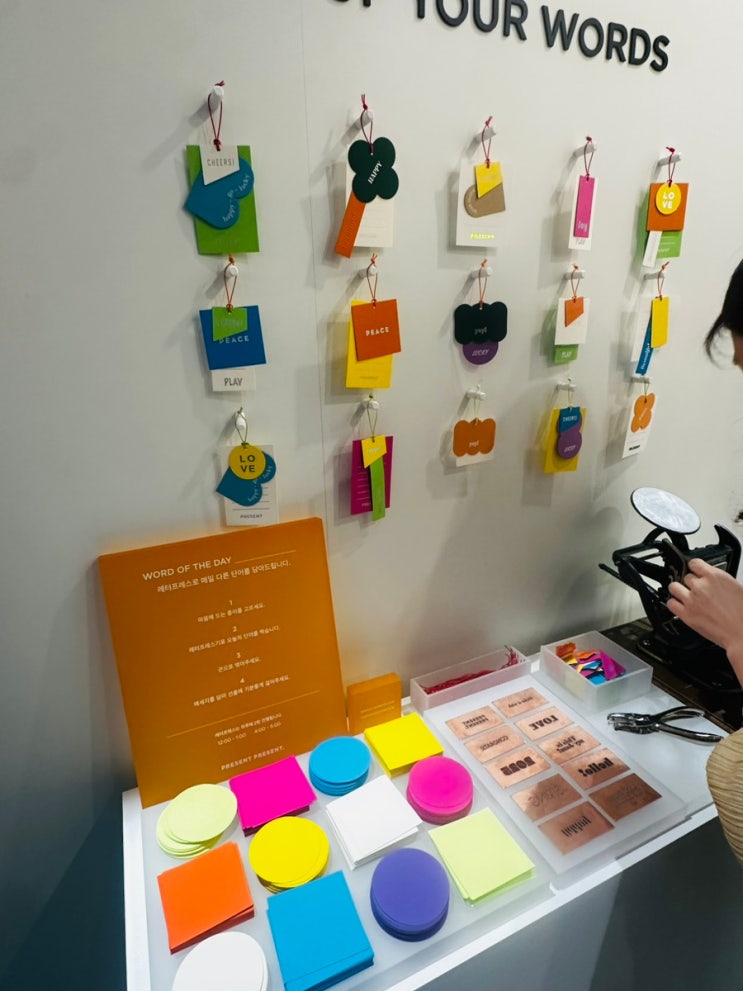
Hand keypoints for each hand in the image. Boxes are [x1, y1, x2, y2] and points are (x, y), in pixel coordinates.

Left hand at [667, 558, 742, 686]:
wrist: (741, 632)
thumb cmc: (742, 614)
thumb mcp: (736, 588)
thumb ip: (719, 581)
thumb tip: (712, 580)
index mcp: (715, 577)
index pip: (694, 563)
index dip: (695, 569)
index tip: (696, 572)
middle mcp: (701, 587)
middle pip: (686, 577)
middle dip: (691, 584)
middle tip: (697, 591)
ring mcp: (692, 600)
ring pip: (674, 587)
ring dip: (679, 591)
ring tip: (685, 596)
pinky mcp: (686, 615)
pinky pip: (670, 604)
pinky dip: (674, 604)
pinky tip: (680, 606)